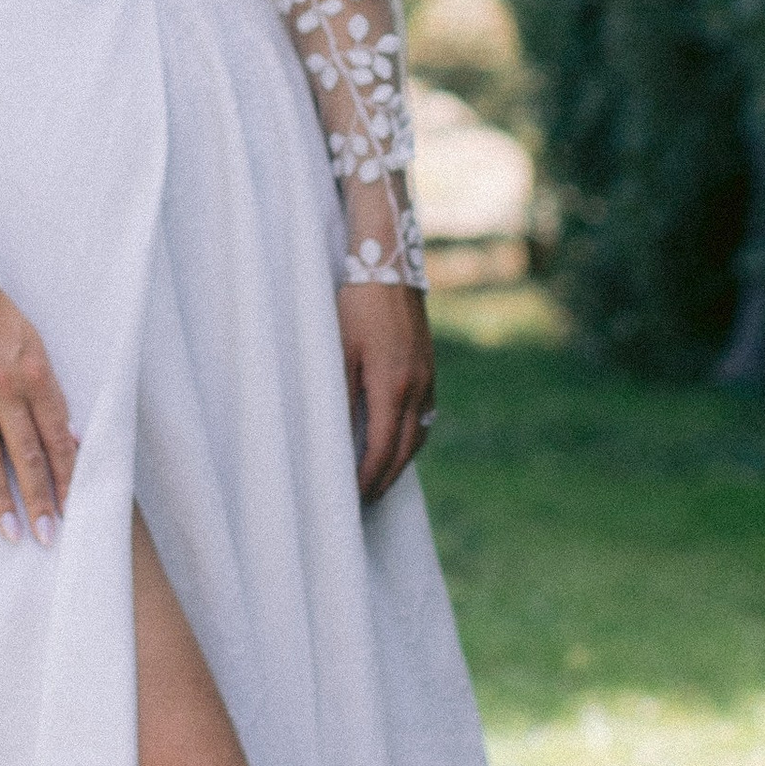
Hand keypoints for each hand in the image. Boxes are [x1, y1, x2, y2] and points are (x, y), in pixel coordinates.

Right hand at [0, 286, 77, 542]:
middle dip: (41, 499)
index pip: (58, 438)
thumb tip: (70, 439)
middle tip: (49, 535)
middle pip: (29, 455)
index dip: (67, 476)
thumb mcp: (35, 347)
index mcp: (38, 377)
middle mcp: (7, 391)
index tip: (74, 508)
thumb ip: (49, 393)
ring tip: (12, 534)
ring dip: (3, 500)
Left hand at [340, 281, 434, 500]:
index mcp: (392, 386)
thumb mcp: (339, 351)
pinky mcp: (429, 367)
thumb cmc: (356, 306)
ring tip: (383, 477)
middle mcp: (416, 387)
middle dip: (387, 476)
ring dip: (402, 459)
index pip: (382, 447)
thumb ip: (340, 396)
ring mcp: (427, 377)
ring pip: (420, 432)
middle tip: (369, 498)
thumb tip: (335, 436)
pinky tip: (399, 439)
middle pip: (405, 447)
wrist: (388, 266)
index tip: (355, 496)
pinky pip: (425, 413)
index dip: (369, 475)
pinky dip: (412, 435)